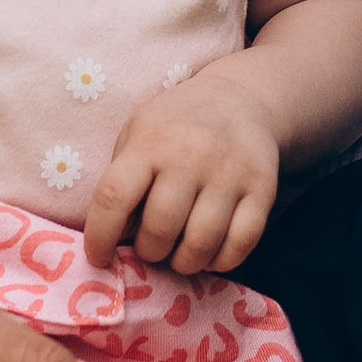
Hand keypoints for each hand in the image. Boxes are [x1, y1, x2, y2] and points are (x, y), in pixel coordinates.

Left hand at [82, 69, 279, 274]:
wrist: (240, 99)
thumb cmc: (175, 127)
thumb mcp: (137, 133)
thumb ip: (122, 180)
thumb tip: (111, 240)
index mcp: (149, 143)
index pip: (114, 196)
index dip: (101, 236)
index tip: (98, 257)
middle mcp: (190, 156)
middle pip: (160, 228)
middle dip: (149, 252)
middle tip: (152, 247)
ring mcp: (230, 173)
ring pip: (201, 243)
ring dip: (184, 262)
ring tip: (179, 255)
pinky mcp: (262, 189)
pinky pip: (241, 243)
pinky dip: (222, 261)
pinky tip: (211, 252)